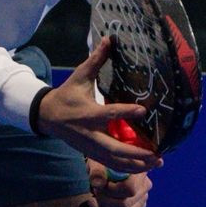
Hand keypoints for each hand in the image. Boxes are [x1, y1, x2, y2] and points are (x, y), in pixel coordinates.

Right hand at [35, 38, 159, 172]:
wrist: (47, 116)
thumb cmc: (67, 95)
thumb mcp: (79, 76)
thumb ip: (96, 60)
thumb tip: (109, 39)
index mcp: (87, 113)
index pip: (108, 114)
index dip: (125, 113)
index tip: (143, 110)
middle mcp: (90, 134)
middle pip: (114, 149)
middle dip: (136, 154)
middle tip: (157, 154)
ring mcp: (90, 147)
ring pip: (114, 161)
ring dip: (136, 164)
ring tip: (157, 162)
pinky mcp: (91, 154)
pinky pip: (111, 164)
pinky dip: (128, 167)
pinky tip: (144, 165)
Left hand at [86, 161, 154, 206]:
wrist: (106, 167)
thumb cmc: (102, 162)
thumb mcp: (97, 162)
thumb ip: (97, 171)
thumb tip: (98, 184)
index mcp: (138, 171)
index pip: (129, 189)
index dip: (111, 191)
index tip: (100, 186)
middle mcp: (144, 186)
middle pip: (124, 205)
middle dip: (103, 202)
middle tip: (93, 194)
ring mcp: (142, 200)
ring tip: (92, 203)